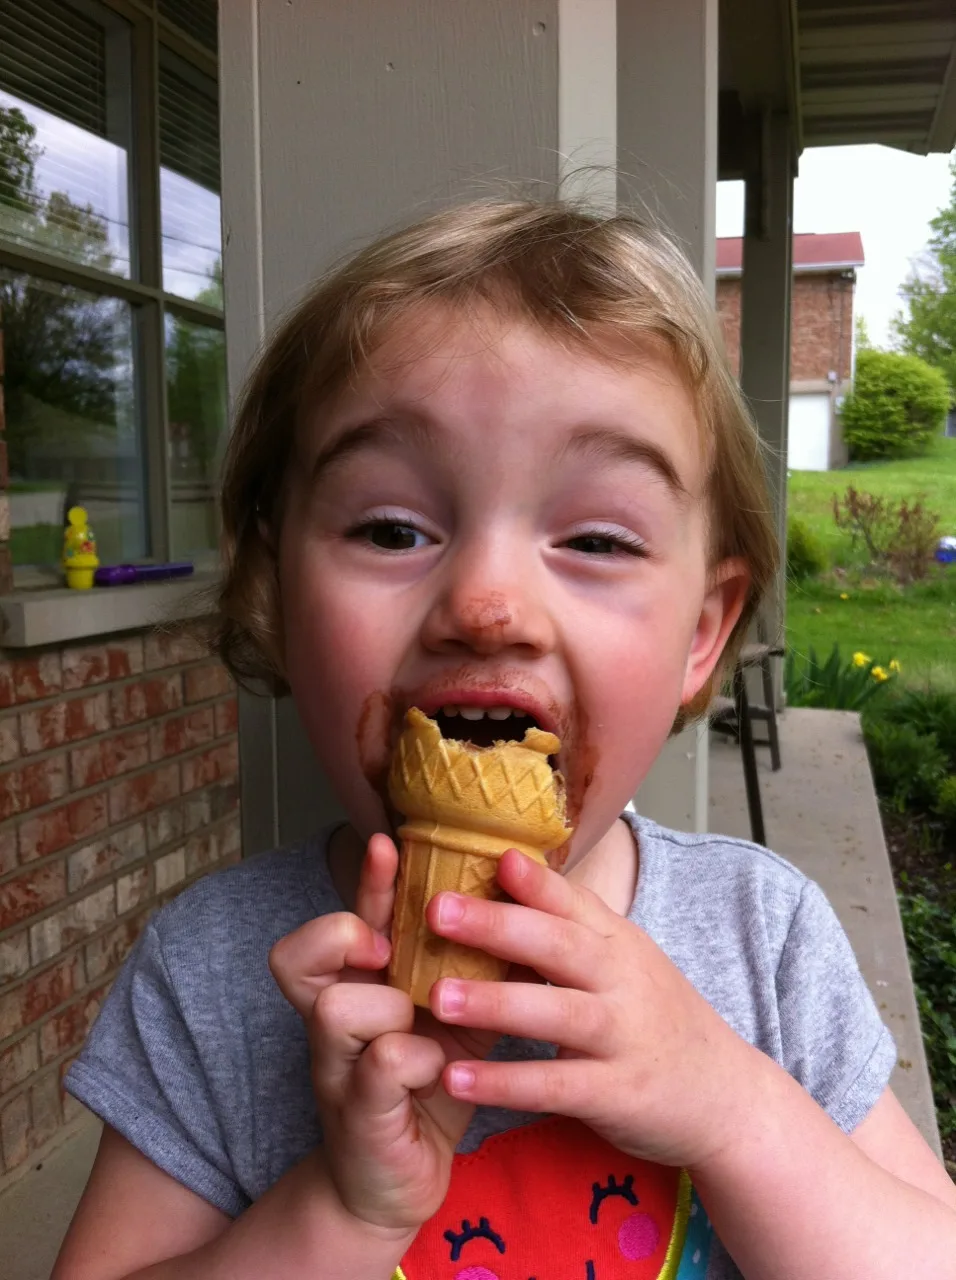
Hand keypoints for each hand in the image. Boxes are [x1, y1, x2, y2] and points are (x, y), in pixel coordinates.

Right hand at [269, 833, 473, 1232]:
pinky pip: (379, 1067)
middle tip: (384, 951)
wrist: (405, 1176)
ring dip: (389, 1007)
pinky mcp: (359, 1116)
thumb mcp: (453, 1012)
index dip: (366, 883)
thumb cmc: (431, 1080)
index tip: (390, 844)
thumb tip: (523, 902)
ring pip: (338, 1008)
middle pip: (302, 955)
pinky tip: (435, 1071)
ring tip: (423, 1023)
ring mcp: (339, 1068)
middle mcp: (336, 1021)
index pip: (349, 919)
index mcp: (362, 986)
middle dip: (345, 936)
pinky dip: (411, 1060)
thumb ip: (469, 962)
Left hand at [427, 849, 761, 1171]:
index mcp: (619, 943)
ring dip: (496, 1003)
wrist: (727, 1097)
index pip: (574, 902)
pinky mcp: (618, 1094)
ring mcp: (623, 1037)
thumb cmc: (656, 1019)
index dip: (534, 880)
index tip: (492, 857)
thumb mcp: (625, 961)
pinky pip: (556, 1086)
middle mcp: (623, 981)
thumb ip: (571, 923)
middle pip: (561, 945)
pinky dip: (505, 1084)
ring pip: (558, 1013)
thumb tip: (505, 866)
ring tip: (437, 996)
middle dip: (497, 925)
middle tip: (436, 909)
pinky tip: (456, 1079)